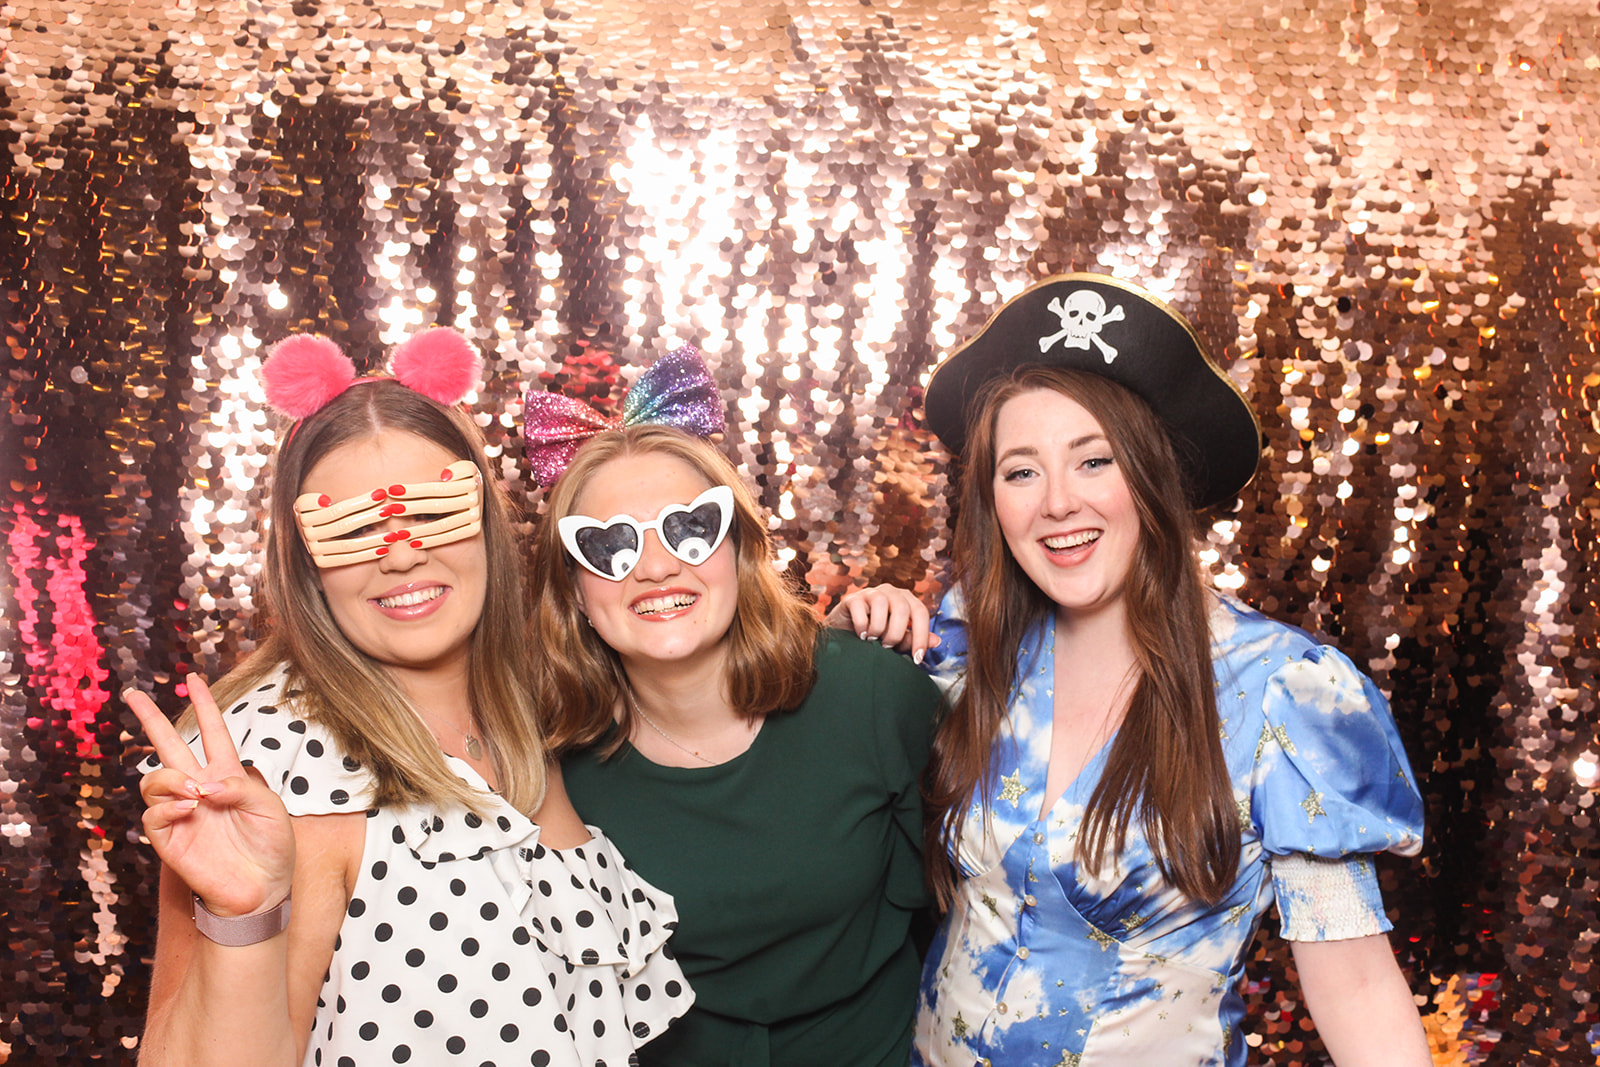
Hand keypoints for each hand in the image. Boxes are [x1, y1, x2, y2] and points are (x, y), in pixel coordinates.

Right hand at [126, 674, 295, 917]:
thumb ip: (243, 788)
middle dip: (151, 719)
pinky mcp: (169, 839)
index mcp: (227, 775)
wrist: (263, 888)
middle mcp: (200, 788)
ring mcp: (182, 813)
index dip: (204, 706)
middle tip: (133, 694)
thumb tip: (206, 785)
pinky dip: (167, 808)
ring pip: (154, 780)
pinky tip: (189, 810)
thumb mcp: (271, 808)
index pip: (212, 733)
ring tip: (195, 793)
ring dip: (170, 779)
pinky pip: (153, 815)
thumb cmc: (272, 846)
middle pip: (168, 746)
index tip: (194, 679)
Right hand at [826, 584, 940, 662]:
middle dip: (896, 634)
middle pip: (902, 609)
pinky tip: (860, 636)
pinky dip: (862, 626)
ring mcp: (871, 592)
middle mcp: (891, 592)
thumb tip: (937, 641)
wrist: (844, 634)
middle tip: (887, 647)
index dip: (922, 636)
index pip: (921, 613)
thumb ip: (913, 639)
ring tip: (873, 640)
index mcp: (906, 600)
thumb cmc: (875, 637)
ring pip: (881, 605)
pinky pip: (860, 609)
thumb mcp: (897, 641)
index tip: (917, 659)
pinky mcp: (853, 598)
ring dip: (878, 629)